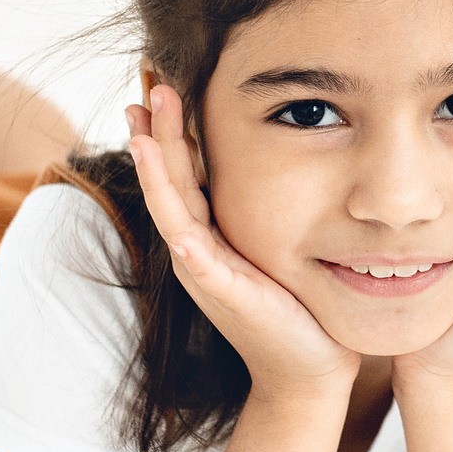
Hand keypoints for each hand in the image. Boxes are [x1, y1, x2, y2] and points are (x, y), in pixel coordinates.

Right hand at [127, 85, 359, 400]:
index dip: (169, 128)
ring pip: (172, 210)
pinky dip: (181, 230)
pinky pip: (198, 257)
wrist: (310, 370)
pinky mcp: (227, 294)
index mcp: (209, 235)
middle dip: (155, 131)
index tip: (160, 83)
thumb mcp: (275, 245)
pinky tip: (172, 210)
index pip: (182, 171)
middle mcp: (198, 250)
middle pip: (168, 180)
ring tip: (142, 127)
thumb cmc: (299, 306)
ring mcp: (207, 273)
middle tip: (148, 81)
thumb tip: (285, 161)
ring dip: (156, 168)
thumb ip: (267, 207)